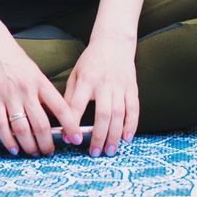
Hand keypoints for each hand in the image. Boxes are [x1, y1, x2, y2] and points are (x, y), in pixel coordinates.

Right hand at [0, 34, 78, 156]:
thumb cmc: (14, 59)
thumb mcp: (34, 72)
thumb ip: (43, 91)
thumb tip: (54, 115)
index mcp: (40, 82)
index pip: (60, 107)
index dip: (70, 125)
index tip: (76, 138)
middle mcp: (27, 90)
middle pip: (41, 124)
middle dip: (47, 143)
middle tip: (49, 153)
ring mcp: (9, 96)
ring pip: (22, 129)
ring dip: (29, 146)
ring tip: (33, 153)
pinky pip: (2, 125)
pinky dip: (9, 141)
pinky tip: (14, 149)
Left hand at [64, 35, 138, 157]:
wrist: (113, 43)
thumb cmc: (90, 62)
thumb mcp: (75, 75)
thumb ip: (70, 97)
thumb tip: (63, 123)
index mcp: (86, 80)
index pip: (77, 105)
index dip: (73, 124)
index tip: (71, 140)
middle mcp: (104, 83)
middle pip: (103, 114)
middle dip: (99, 136)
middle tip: (95, 153)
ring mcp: (120, 86)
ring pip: (119, 114)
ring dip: (115, 135)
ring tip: (110, 151)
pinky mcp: (132, 87)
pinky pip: (134, 109)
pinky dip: (132, 125)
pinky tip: (127, 138)